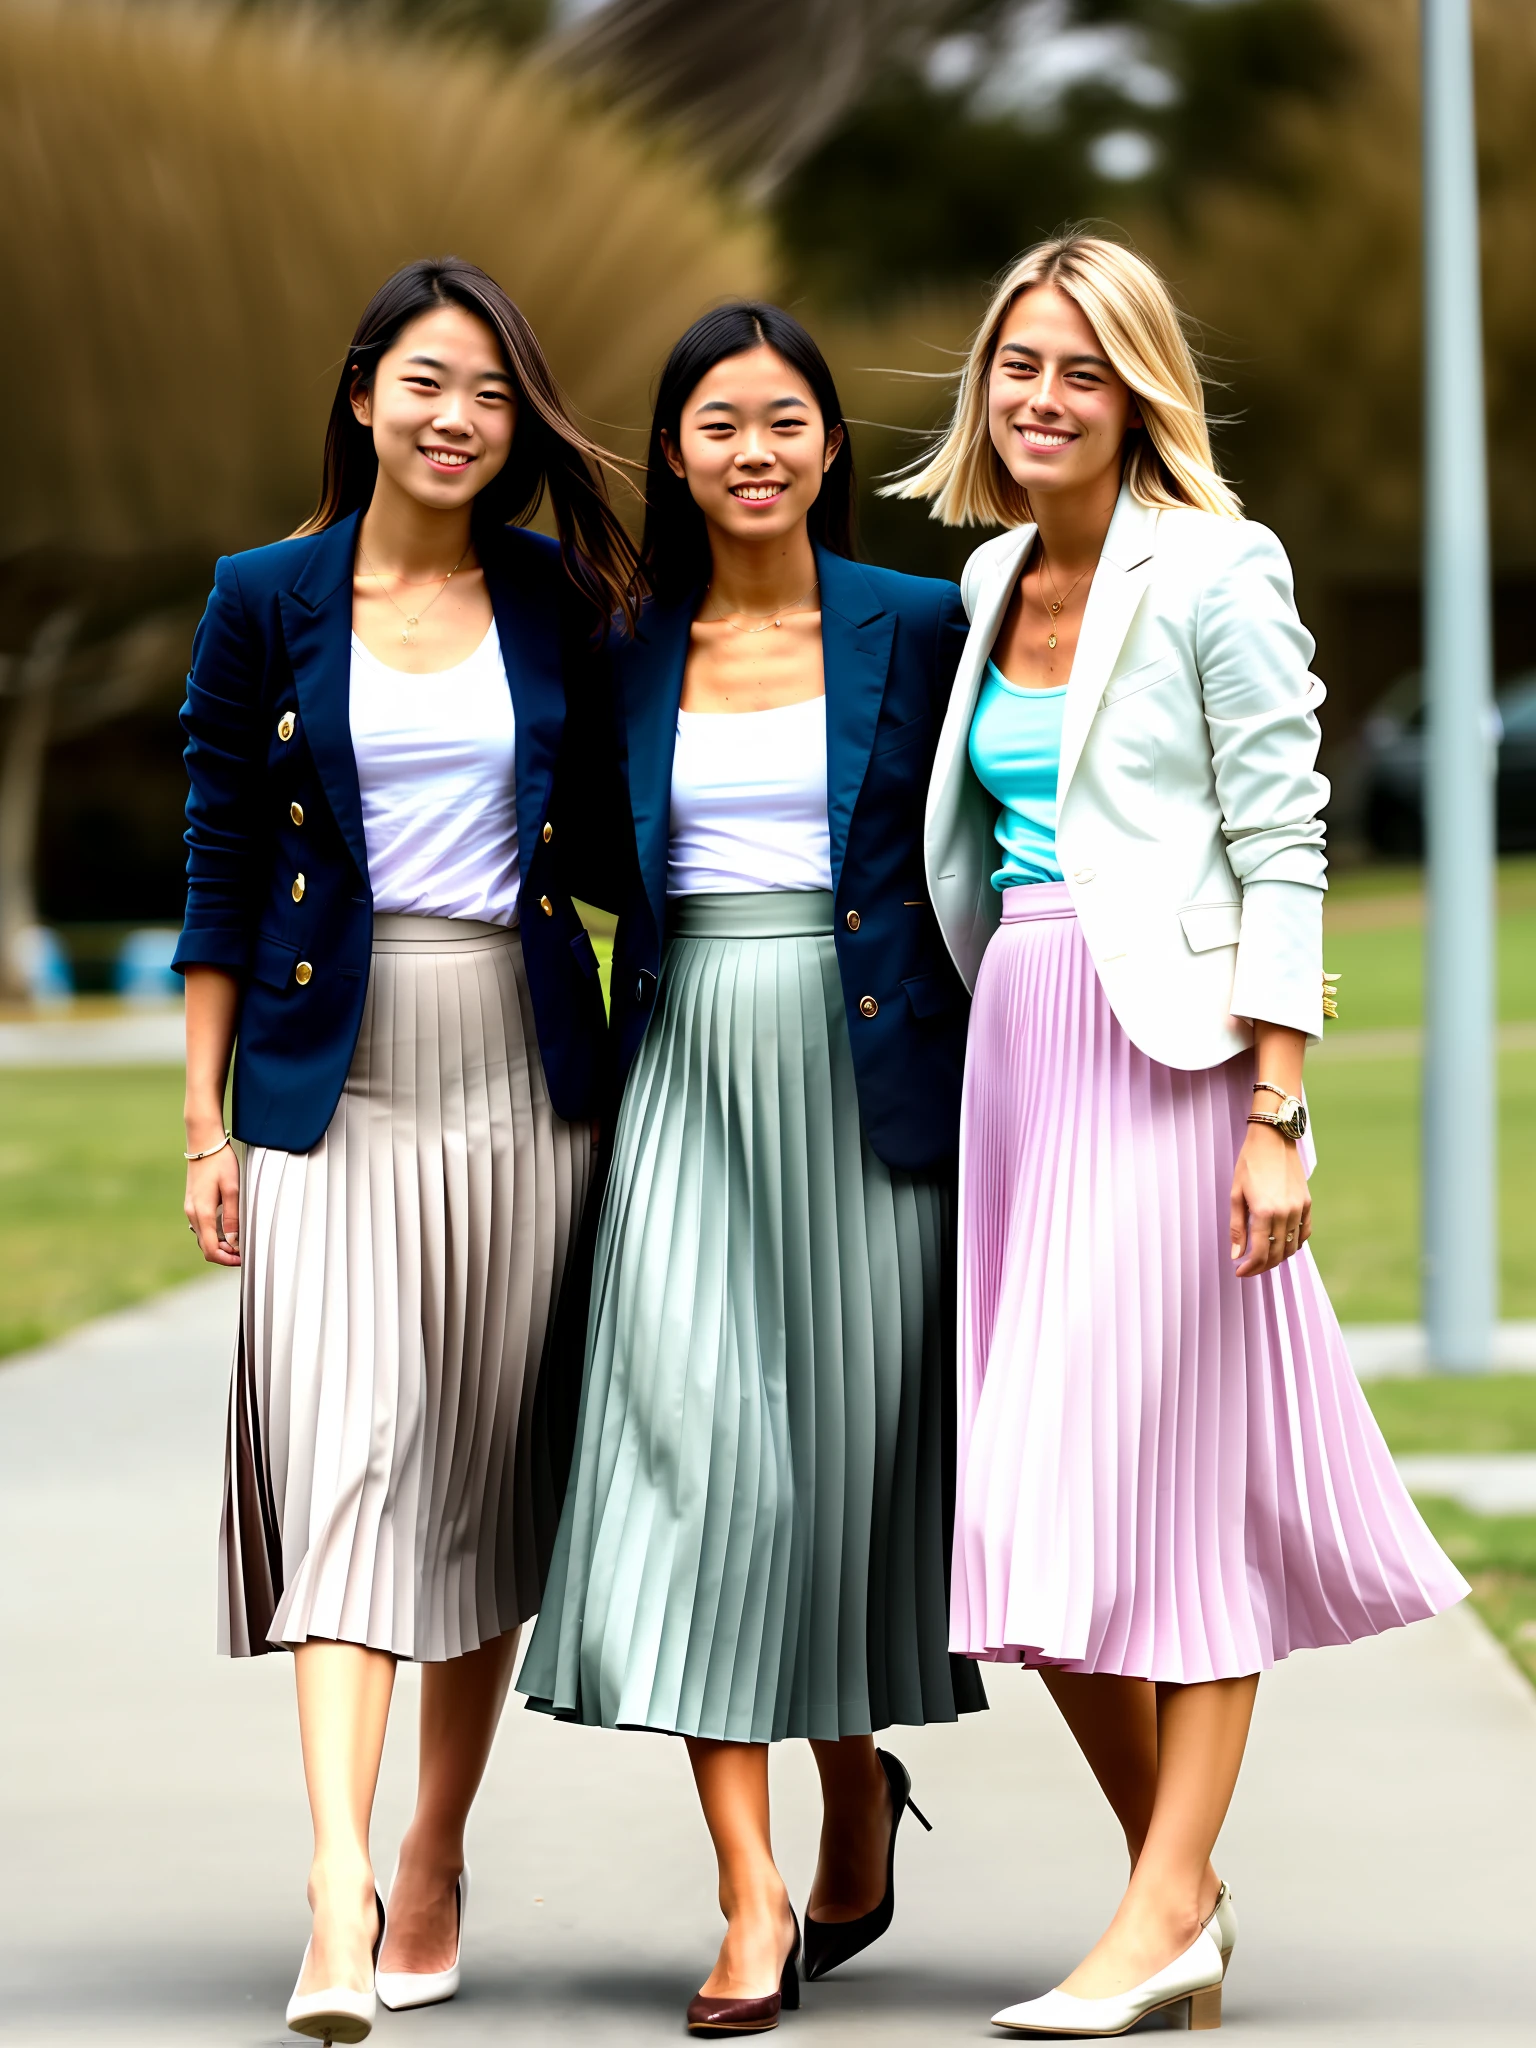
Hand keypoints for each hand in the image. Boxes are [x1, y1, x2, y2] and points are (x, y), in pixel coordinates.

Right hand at [185, 1137, 241, 1265]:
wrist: (204, 1144)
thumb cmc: (220, 1163)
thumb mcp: (232, 1189)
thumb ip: (232, 1217)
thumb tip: (233, 1241)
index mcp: (201, 1213)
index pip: (210, 1249)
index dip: (226, 1259)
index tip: (242, 1259)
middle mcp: (192, 1214)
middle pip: (205, 1247)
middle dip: (224, 1255)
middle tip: (243, 1254)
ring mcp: (190, 1209)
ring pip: (203, 1238)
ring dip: (219, 1246)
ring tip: (238, 1244)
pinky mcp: (193, 1204)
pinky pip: (202, 1227)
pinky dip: (214, 1235)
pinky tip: (228, 1231)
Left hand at [1229, 1121, 1309, 1277]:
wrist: (1273, 1139)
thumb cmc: (1249, 1164)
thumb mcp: (1236, 1195)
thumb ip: (1237, 1227)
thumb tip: (1236, 1255)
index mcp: (1264, 1212)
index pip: (1260, 1252)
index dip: (1250, 1267)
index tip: (1240, 1272)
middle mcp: (1285, 1213)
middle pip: (1278, 1253)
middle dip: (1263, 1266)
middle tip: (1249, 1268)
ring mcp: (1299, 1209)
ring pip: (1293, 1246)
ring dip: (1279, 1257)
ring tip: (1264, 1258)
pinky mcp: (1307, 1203)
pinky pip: (1305, 1232)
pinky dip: (1296, 1244)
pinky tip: (1284, 1246)